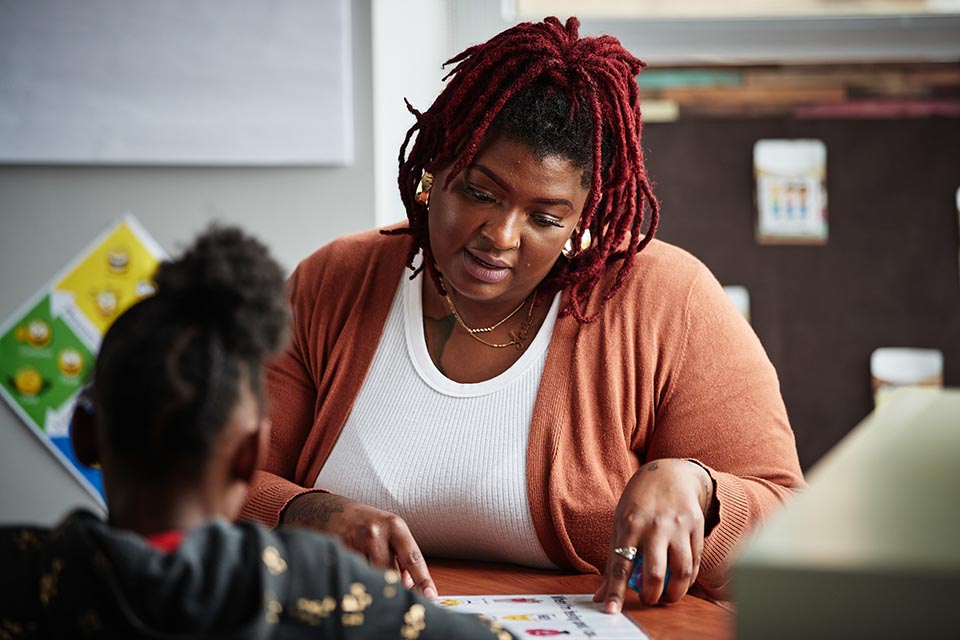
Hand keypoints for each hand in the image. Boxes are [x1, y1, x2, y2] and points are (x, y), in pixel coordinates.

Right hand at [281, 491, 437, 599]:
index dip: (423, 580)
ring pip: (371, 579)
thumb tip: (410, 586)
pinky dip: (358, 581)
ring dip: (374, 585)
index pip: (413, 558)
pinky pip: (354, 577)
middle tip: (395, 599)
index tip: (431, 597)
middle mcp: (375, 533)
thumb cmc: (365, 522)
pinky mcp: (338, 553)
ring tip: (370, 578)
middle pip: (391, 575)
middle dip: (394, 589)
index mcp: (394, 526)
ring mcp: (355, 543)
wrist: (330, 509)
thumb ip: (402, 557)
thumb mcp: (389, 531)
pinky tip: (355, 574)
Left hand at [592, 459, 712, 611]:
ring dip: (674, 592)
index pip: (620, 565)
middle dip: (651, 596)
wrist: (669, 473)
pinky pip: (695, 562)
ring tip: (667, 595)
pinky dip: (688, 578)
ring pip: (681, 572)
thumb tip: (599, 596)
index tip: (611, 610)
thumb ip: (612, 560)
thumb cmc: (639, 503)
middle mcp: (654, 526)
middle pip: (655, 573)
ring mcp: (677, 527)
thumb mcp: (620, 524)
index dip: (615, 591)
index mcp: (629, 525)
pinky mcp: (696, 527)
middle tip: (648, 599)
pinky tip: (681, 579)